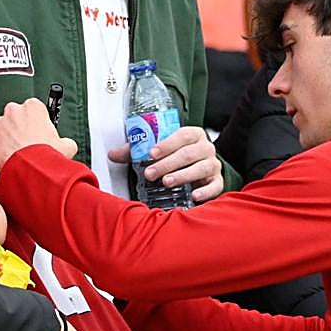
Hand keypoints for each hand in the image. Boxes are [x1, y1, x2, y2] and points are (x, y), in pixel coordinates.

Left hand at [0, 98, 78, 169]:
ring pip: (4, 126)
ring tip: (19, 150)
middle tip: (29, 140)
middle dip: (22, 125)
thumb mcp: (67, 146)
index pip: (35, 107)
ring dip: (10, 135)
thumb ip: (66, 140)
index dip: (38, 120)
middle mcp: (14, 111)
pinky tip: (10, 155)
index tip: (40, 129)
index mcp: (33, 107)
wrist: (29, 170)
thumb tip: (67, 145)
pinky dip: (0, 146)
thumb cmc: (44, 155)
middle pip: (17, 114)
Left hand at [108, 125, 223, 202]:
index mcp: (193, 135)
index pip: (182, 135)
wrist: (199, 167)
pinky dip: (205, 191)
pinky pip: (215, 186)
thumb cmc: (177, 157)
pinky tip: (193, 195)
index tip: (151, 153)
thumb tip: (113, 154)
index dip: (167, 144)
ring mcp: (213, 165)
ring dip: (183, 175)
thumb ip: (136, 152)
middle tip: (151, 173)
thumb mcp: (159, 151)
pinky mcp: (217, 182)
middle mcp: (205, 148)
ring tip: (166, 182)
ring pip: (202, 168)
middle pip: (189, 153)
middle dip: (168, 163)